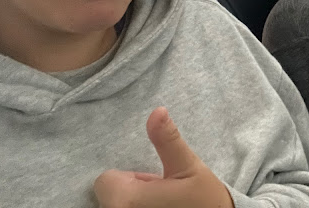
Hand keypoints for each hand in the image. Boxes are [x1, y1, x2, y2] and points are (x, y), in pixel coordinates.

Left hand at [94, 107, 233, 207]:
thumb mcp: (187, 165)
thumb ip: (167, 140)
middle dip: (132, 190)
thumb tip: (158, 110)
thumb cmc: (203, 197)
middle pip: (110, 194)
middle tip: (161, 193)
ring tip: (162, 204)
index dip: (132, 178)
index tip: (154, 183)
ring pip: (116, 205)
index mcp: (127, 200)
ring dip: (135, 202)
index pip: (106, 180)